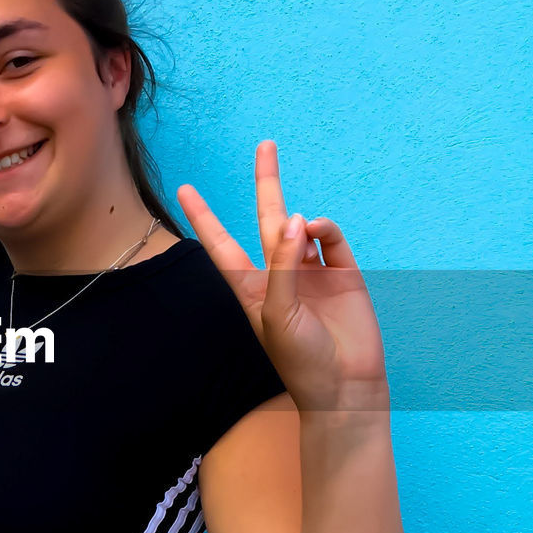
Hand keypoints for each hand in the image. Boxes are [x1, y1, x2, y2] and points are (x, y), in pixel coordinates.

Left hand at [176, 141, 388, 413]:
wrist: (347, 387)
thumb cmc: (301, 359)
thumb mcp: (277, 313)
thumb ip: (282, 265)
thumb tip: (297, 219)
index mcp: (250, 288)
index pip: (221, 244)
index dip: (204, 217)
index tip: (185, 188)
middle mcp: (279, 274)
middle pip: (268, 218)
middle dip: (267, 183)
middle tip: (266, 145)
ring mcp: (313, 272)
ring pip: (302, 227)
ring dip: (300, 221)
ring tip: (301, 234)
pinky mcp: (344, 274)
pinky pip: (332, 239)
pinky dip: (324, 229)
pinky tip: (317, 233)